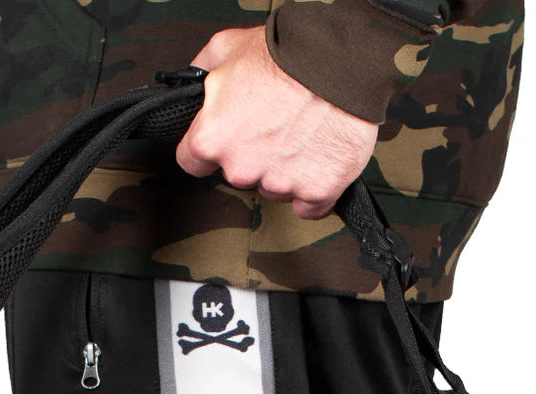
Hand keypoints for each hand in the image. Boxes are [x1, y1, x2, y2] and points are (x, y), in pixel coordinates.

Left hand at [176, 27, 378, 220]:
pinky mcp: (315, 192)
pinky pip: (308, 205)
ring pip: (274, 189)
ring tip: (303, 133)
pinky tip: (318, 160)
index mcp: (212, 138)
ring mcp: (280, 184)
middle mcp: (241, 169)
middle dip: (253, 155)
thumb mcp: (229, 46)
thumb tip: (194, 80)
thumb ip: (204, 71)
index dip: (211, 147)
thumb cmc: (288, 54)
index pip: (193, 161)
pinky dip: (314, 189)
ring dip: (285, 170)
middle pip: (239, 176)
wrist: (342, 62)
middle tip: (275, 123)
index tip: (226, 138)